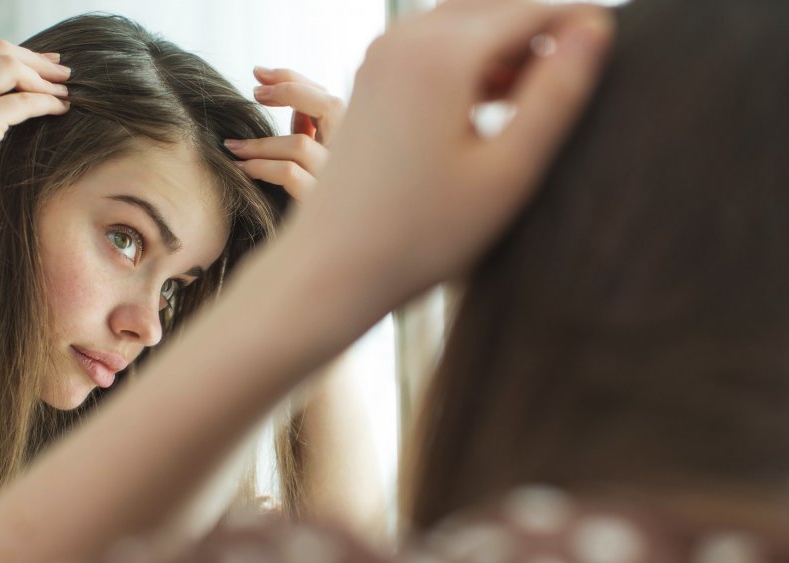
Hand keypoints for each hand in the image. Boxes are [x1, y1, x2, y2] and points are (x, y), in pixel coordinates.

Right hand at [0, 39, 70, 229]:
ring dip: (44, 78)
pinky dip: (47, 101)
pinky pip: (24, 100)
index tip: (43, 65)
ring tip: (65, 91)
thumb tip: (3, 101)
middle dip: (35, 59)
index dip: (17, 56)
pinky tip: (61, 109)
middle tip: (63, 72)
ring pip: (11, 67)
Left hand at [224, 68, 345, 200]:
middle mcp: (357, 160)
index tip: (261, 75)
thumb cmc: (326, 213)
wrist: (333, 263)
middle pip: (329, 106)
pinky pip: (291, 175)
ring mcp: (344, 184)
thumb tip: (296, 112)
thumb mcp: (322, 170)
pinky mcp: (325, 208)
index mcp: (358, 146)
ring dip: (260, 142)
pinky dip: (263, 167)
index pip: (330, 97)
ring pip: (301, 144)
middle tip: (254, 92)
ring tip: (233, 146)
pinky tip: (244, 169)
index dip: (295, 80)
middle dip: (288, 90)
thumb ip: (314, 138)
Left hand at [301, 0, 613, 298]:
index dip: (581, 28)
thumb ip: (557, 93)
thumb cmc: (423, 233)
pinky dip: (472, 60)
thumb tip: (595, 27)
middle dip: (541, 33)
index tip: (619, 57)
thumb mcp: (508, 170)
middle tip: (574, 85)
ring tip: (534, 102)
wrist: (333, 265)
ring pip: (465, 22)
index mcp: (442, 53)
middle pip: (497, 7)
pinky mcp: (371, 78)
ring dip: (507, 47)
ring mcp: (381, 56)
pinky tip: (493, 105)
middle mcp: (405, 39)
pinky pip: (435, 45)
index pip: (534, 11)